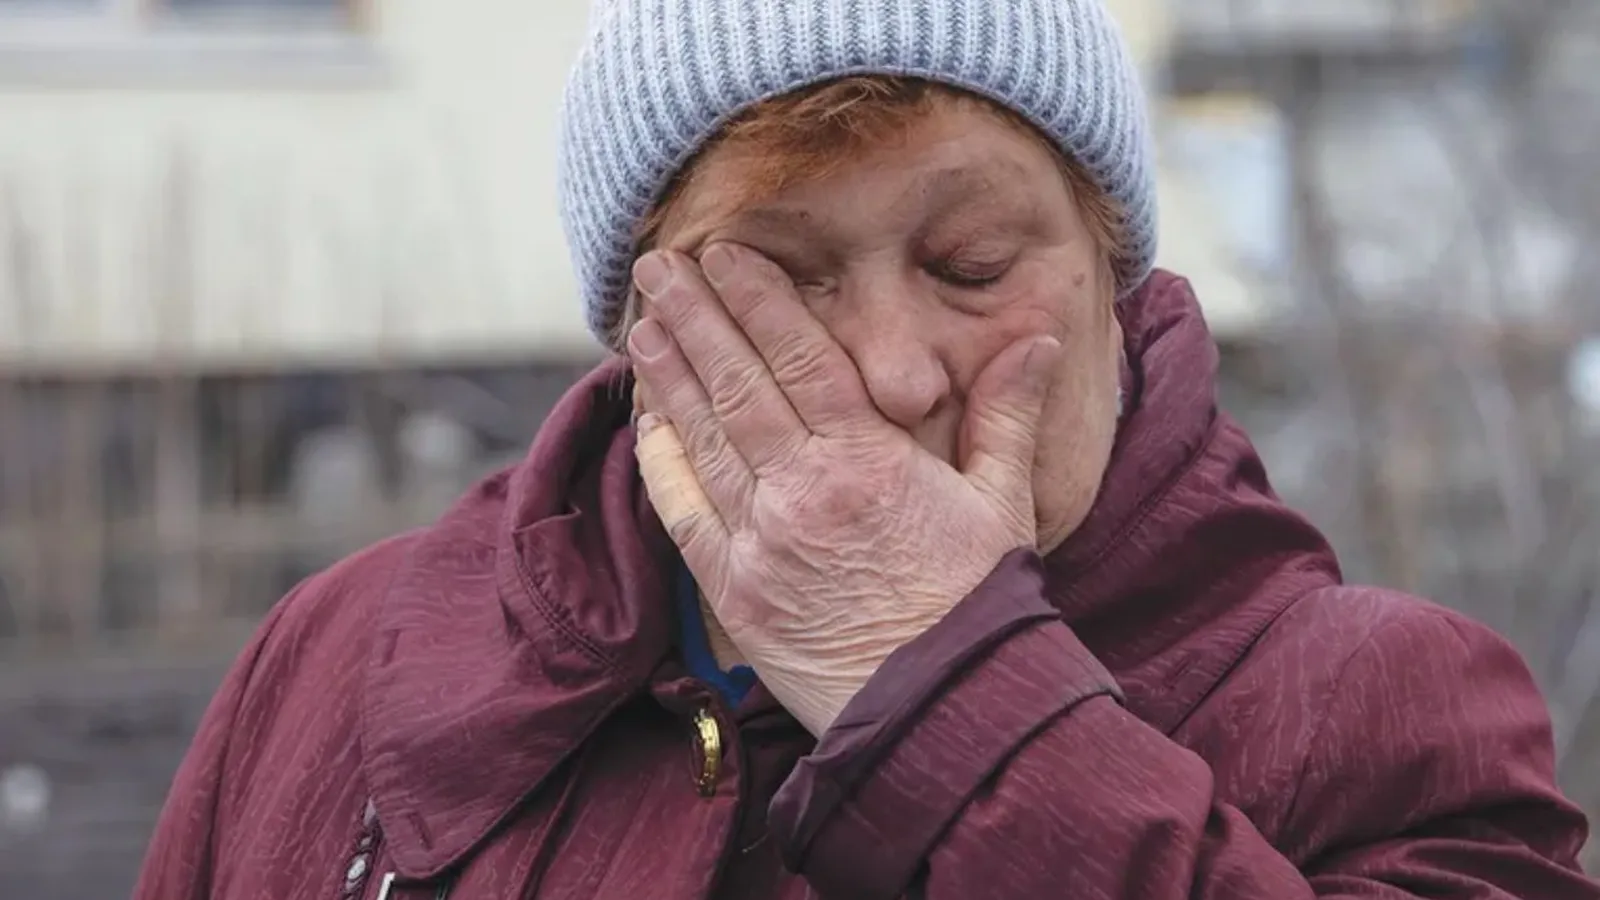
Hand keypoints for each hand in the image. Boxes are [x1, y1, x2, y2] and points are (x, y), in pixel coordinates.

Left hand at [630, 243, 1058, 734]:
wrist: (942, 711)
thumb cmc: (978, 604)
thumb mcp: (1005, 503)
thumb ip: (1006, 414)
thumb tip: (1035, 338)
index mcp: (869, 462)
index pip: (801, 358)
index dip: (759, 300)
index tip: (726, 255)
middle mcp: (803, 491)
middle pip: (737, 383)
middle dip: (695, 316)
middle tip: (659, 264)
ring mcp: (760, 542)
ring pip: (702, 438)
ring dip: (669, 374)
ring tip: (643, 322)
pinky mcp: (734, 591)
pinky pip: (683, 511)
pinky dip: (662, 460)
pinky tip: (647, 419)